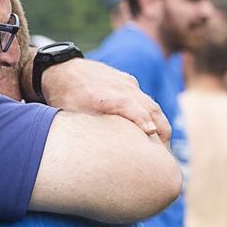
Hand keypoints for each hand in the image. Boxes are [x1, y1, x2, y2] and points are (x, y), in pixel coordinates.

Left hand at [35, 58, 170, 142]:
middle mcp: (123, 88)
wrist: (62, 69)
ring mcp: (128, 84)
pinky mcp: (128, 82)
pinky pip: (145, 99)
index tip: (151, 134)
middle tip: (163, 157)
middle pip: (151, 109)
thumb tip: (96, 155)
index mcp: (108, 97)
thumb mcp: (72, 116)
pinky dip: (152, 115)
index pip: (133, 108)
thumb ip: (87, 130)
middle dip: (162, 132)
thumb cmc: (65, 96)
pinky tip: (151, 130)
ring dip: (160, 125)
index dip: (143, 121)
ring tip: (162, 148)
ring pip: (152, 106)